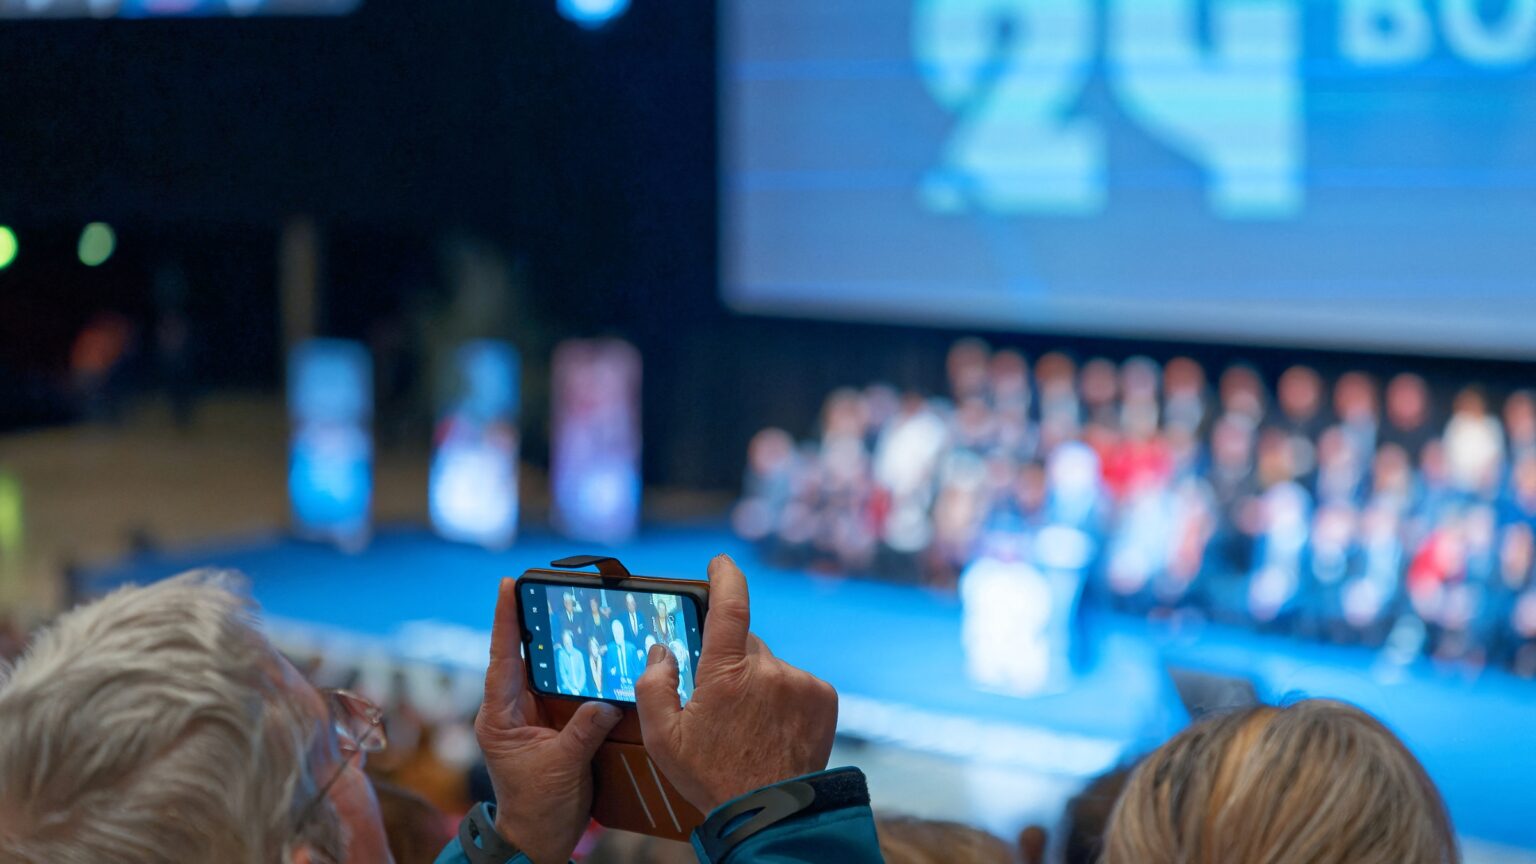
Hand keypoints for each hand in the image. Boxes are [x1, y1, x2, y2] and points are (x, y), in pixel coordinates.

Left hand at [476, 578, 622, 863]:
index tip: (507, 585)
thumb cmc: (538, 808)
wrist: (540, 838)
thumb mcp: (561, 767)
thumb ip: (583, 731)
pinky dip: (578, 673)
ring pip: (544, 671)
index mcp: (498, 717)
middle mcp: (511, 710)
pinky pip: (565, 690)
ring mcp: (531, 717)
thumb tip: (607, 702)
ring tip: (574, 611)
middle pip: (521, 656)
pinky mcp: (552, 725)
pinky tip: (594, 656)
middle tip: (547, 586)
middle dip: (534, 621)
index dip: (505, 620)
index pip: (500, 658)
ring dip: (559, 646)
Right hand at [635, 555, 838, 813]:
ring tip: (750, 727)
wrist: (771, 812)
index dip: (725, 576)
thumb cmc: (711, 776)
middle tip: (722, 704)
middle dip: (731, 663)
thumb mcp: (662, 738)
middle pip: (745, 644)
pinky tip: (774, 728)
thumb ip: (653, 685)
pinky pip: (796, 682)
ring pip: (771, 665)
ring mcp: (799, 682)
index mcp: (726, 674)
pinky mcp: (823, 697)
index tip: (720, 563)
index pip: (729, 605)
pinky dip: (784, 696)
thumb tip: (663, 650)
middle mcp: (767, 670)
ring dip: (759, 683)